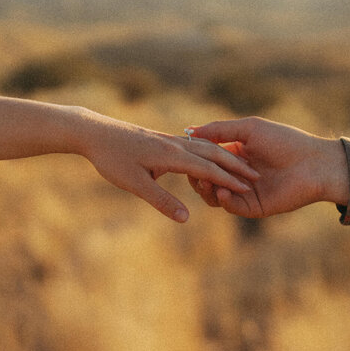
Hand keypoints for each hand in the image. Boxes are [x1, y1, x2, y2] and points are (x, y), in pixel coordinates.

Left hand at [77, 110, 259, 222]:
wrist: (94, 131)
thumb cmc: (112, 159)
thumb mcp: (135, 184)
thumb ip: (162, 201)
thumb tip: (186, 219)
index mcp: (171, 156)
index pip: (208, 169)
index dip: (228, 180)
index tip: (248, 189)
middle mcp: (174, 144)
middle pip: (213, 154)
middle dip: (235, 166)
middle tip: (255, 177)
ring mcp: (169, 139)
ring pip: (204, 146)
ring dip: (224, 156)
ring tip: (241, 165)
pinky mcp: (161, 138)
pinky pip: (193, 144)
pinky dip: (209, 150)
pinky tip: (210, 154)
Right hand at [185, 117, 348, 217]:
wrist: (313, 163)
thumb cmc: (285, 141)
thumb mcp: (249, 128)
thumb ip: (220, 130)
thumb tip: (190, 130)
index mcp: (237, 154)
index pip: (207, 159)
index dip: (195, 158)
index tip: (184, 154)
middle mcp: (239, 174)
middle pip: (208, 179)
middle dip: (198, 176)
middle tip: (193, 174)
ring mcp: (246, 192)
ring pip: (216, 196)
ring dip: (208, 189)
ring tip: (206, 182)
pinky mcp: (254, 207)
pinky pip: (232, 207)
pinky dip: (224, 199)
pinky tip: (222, 190)